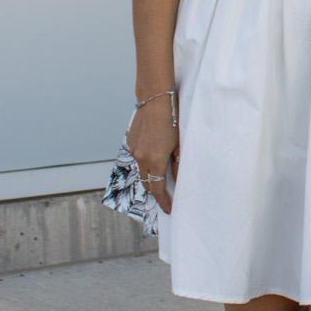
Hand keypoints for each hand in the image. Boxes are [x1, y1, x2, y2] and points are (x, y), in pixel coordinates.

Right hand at [127, 94, 179, 213]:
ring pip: (141, 171)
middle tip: (167, 197)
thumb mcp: (179, 145)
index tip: (170, 209)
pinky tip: (154, 159)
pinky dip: (146, 163)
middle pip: (147, 182)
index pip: (158, 189)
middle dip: (156, 192)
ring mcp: (134, 150)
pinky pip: (138, 158)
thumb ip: (178, 164)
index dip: (164, 201)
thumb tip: (179, 179)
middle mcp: (141, 158)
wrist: (154, 101)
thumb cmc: (171, 120)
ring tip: (162, 180)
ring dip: (150, 177)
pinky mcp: (130, 142)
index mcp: (155, 160)